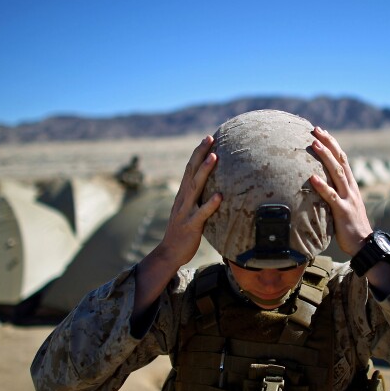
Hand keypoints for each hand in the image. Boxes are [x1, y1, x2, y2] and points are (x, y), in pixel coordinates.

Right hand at [151, 136, 221, 269]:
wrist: (169, 253)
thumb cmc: (183, 231)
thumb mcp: (189, 210)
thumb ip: (197, 197)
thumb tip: (213, 186)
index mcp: (183, 194)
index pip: (190, 168)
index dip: (198, 153)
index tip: (208, 138)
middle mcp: (183, 199)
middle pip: (192, 172)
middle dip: (200, 153)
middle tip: (210, 138)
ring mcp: (186, 211)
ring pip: (195, 188)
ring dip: (205, 171)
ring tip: (215, 157)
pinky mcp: (191, 226)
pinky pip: (202, 214)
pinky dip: (210, 204)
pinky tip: (220, 196)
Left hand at [308, 127, 372, 256]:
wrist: (364, 244)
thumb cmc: (351, 226)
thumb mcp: (345, 205)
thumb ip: (336, 194)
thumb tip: (320, 185)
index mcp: (351, 186)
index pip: (343, 159)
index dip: (333, 145)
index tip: (322, 132)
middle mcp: (351, 188)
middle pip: (340, 161)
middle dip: (329, 144)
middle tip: (316, 130)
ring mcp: (348, 199)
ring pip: (337, 173)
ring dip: (325, 157)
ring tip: (314, 144)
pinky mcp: (343, 211)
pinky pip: (331, 197)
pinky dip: (322, 186)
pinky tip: (312, 177)